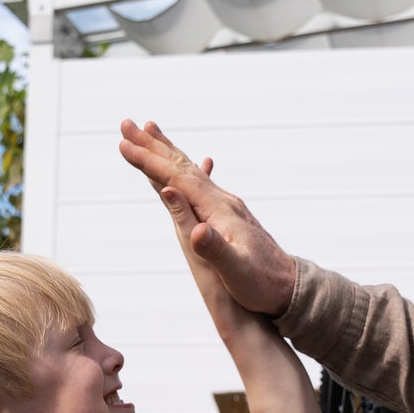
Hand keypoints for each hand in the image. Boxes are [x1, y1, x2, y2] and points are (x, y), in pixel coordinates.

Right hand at [118, 119, 297, 315]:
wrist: (291, 288)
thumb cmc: (262, 285)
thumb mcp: (236, 272)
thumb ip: (214, 248)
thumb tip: (194, 229)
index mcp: (220, 210)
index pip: (177, 179)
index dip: (148, 162)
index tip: (122, 145)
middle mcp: (223, 201)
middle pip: (182, 165)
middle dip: (152, 145)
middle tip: (126, 124)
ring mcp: (228, 206)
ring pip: (191, 171)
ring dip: (168, 151)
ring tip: (151, 132)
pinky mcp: (231, 215)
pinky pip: (202, 184)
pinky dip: (189, 170)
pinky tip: (201, 162)